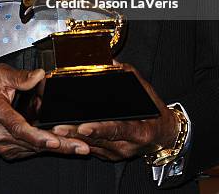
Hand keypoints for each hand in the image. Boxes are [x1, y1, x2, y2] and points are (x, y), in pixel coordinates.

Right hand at [0, 63, 90, 159]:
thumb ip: (20, 76)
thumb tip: (39, 75)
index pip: (18, 127)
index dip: (38, 136)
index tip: (54, 140)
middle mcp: (0, 133)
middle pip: (33, 143)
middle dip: (60, 145)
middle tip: (81, 147)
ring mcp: (4, 145)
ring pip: (34, 149)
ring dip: (57, 147)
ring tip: (78, 144)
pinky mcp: (10, 150)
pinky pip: (31, 150)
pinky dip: (47, 146)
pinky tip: (63, 143)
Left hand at [51, 62, 178, 161]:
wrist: (164, 136)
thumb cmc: (156, 114)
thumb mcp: (147, 92)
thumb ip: (131, 76)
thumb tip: (113, 62)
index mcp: (139, 132)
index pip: (118, 130)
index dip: (100, 129)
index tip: (84, 126)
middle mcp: (126, 146)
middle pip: (98, 141)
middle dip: (76, 134)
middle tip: (57, 127)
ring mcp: (117, 154)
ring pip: (91, 147)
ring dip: (72, 138)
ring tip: (54, 128)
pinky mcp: (108, 156)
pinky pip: (91, 148)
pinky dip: (76, 140)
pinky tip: (62, 134)